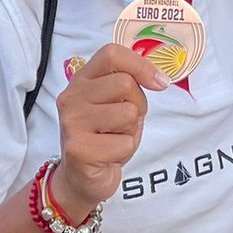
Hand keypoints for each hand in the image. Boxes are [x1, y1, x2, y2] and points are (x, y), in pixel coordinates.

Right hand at [51, 43, 168, 212]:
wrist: (81, 178)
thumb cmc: (104, 136)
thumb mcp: (116, 103)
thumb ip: (129, 83)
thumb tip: (160, 79)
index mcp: (81, 80)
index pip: (111, 54)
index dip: (140, 64)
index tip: (159, 82)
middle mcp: (71, 97)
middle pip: (126, 84)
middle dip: (138, 105)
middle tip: (124, 123)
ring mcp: (72, 123)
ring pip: (128, 113)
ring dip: (131, 130)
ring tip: (114, 138)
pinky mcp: (78, 149)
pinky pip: (124, 142)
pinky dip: (125, 151)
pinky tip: (109, 155)